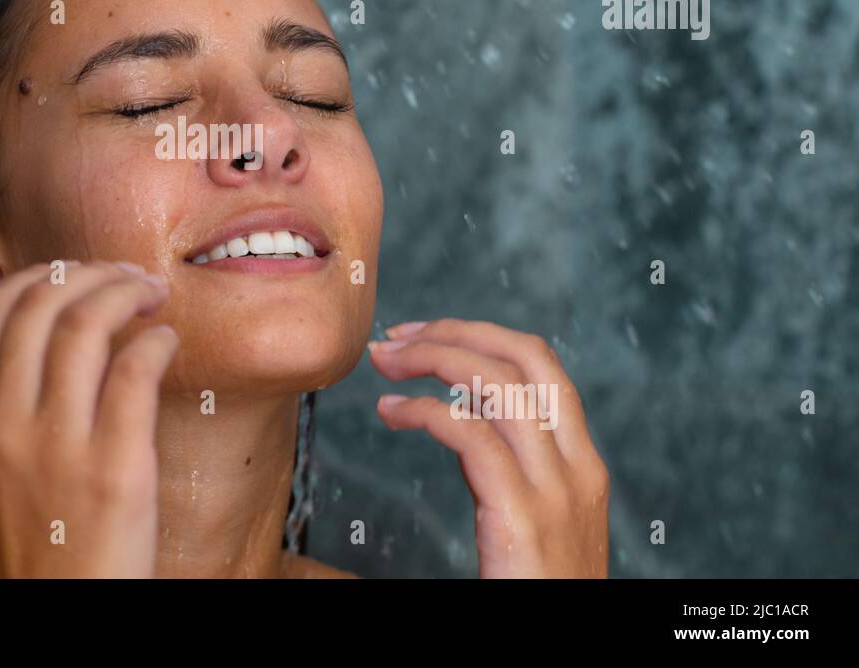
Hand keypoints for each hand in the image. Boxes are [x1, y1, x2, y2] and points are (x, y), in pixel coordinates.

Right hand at [0, 260, 177, 576]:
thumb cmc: (32, 556)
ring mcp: (58, 447)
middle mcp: (4, 427)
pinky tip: (165, 341)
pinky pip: (135, 371)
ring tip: (150, 294)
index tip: (71, 276)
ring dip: (124, 291)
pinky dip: (155, 340)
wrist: (55, 626)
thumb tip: (37, 345)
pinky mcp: (116, 468)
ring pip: (85, 324)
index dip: (36, 278)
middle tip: (124, 275)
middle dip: (87, 274)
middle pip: (38, 306)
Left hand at [370, 318, 608, 577]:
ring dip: (433, 358)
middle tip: (395, 337)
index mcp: (582, 465)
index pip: (541, 366)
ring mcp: (556, 492)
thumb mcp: (533, 520)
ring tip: (384, 363)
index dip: (481, 335)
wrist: (564, 655)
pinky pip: (471, 436)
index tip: (426, 334)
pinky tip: (391, 414)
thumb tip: (458, 418)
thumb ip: (509, 470)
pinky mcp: (523, 518)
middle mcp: (577, 469)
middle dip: (457, 331)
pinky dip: (425, 411)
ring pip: (497, 384)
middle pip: (525, 358)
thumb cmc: (534, 591)